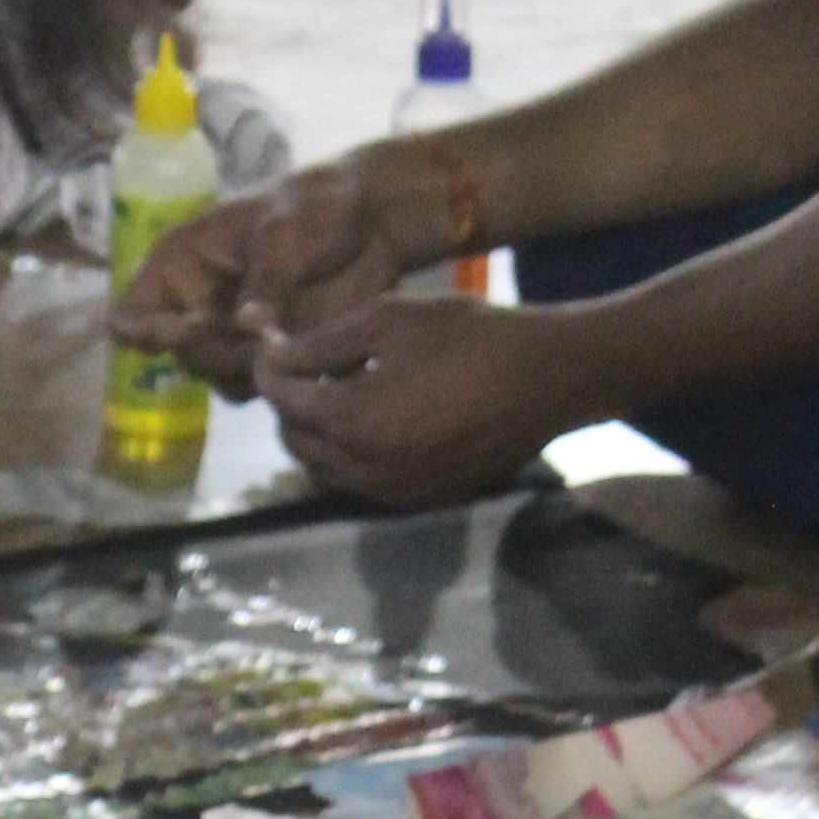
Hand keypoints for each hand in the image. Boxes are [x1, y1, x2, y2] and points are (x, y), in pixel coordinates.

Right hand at [111, 155, 433, 396]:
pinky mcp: (270, 354)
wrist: (373, 221)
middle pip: (183, 357)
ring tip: (293, 329)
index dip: (146, 334)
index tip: (188, 328)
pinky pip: (261, 385)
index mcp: (179, 267)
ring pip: (222, 378)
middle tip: (262, 329)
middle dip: (221, 353)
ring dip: (255, 366)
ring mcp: (234, 335)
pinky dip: (284, 376)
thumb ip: (266, 281)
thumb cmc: (315, 207)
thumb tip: (250, 324)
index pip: (131, 317)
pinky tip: (311, 345)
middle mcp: (198, 307)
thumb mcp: (285, 233)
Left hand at [252, 292, 594, 508]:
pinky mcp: (422, 498)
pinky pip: (361, 481)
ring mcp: (394, 491)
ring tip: (333, 388)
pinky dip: (349, 454)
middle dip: (288, 402)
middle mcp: (364, 469)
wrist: (549, 380)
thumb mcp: (387, 320)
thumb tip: (270, 352)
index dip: (270, 365)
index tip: (272, 342)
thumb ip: (318, 342)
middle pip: (295, 439)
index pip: (281, 397)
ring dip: (315, 431)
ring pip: (324, 467)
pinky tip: (371, 418)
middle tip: (301, 364)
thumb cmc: (468, 336)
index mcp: (350, 420)